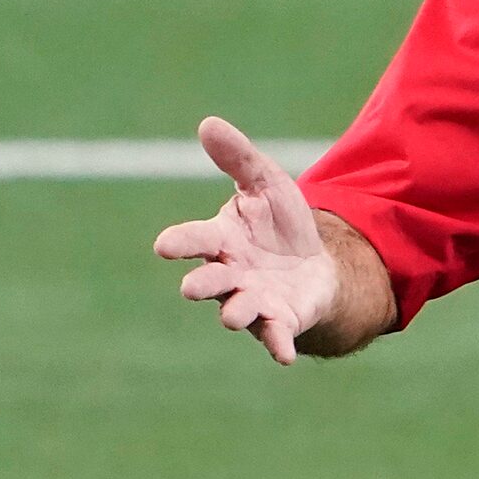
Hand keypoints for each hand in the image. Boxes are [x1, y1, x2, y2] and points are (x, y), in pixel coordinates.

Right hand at [152, 118, 338, 364]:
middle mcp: (230, 274)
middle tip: (190, 287)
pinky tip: (284, 355)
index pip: (194, 240)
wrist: (313, 265)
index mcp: (221, 240)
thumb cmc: (279, 226)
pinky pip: (275, 336)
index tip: (164, 246)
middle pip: (209, 281)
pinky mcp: (280, 321)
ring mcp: (252, 300)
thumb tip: (209, 123)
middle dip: (201, 283)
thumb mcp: (266, 183)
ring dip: (234, 312)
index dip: (179, 243)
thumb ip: (239, 159)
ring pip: (236, 310)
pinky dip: (278, 344)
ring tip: (233, 315)